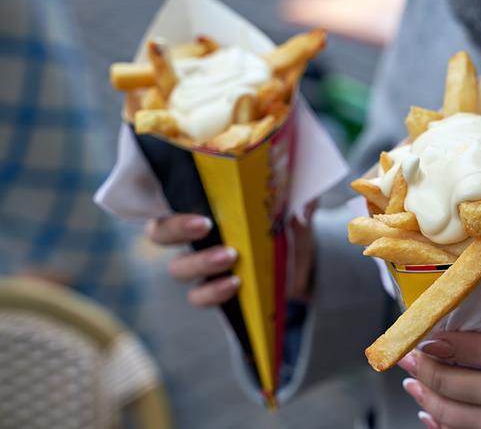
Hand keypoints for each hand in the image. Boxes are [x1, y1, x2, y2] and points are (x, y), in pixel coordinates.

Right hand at [146, 204, 316, 307]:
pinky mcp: (214, 292)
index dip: (174, 202)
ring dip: (200, 262)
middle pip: (160, 232)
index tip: (202, 211)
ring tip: (231, 258)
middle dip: (176, 228)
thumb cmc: (289, 226)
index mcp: (208, 206)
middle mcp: (196, 235)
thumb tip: (300, 210)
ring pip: (179, 268)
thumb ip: (299, 203)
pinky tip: (235, 284)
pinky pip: (199, 296)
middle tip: (206, 226)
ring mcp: (202, 266)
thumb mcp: (296, 210)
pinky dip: (213, 292)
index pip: (171, 198)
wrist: (304, 265)